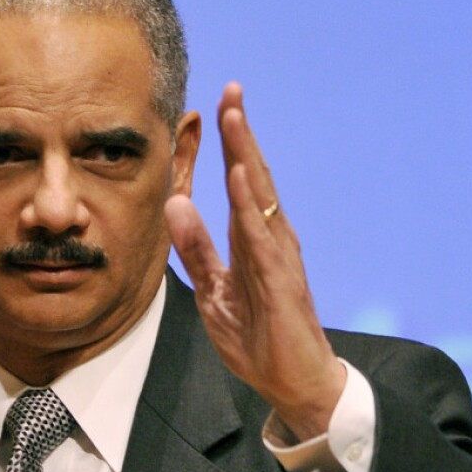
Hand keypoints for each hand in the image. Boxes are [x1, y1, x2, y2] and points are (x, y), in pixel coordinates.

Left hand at [165, 83, 344, 441]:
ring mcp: (279, 259)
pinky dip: (250, 206)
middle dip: (241, 134)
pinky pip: (262, 238)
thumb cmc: (258, 340)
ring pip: (260, 198)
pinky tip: (238, 177)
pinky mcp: (282, 282)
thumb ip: (197, 251)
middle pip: (253, 178)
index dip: (228, 148)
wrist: (295, 382)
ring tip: (235, 115)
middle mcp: (271, 242)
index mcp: (254, 243)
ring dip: (246, 155)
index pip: (239, 186)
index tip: (215, 109)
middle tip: (231, 89)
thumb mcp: (214, 292)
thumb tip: (176, 206)